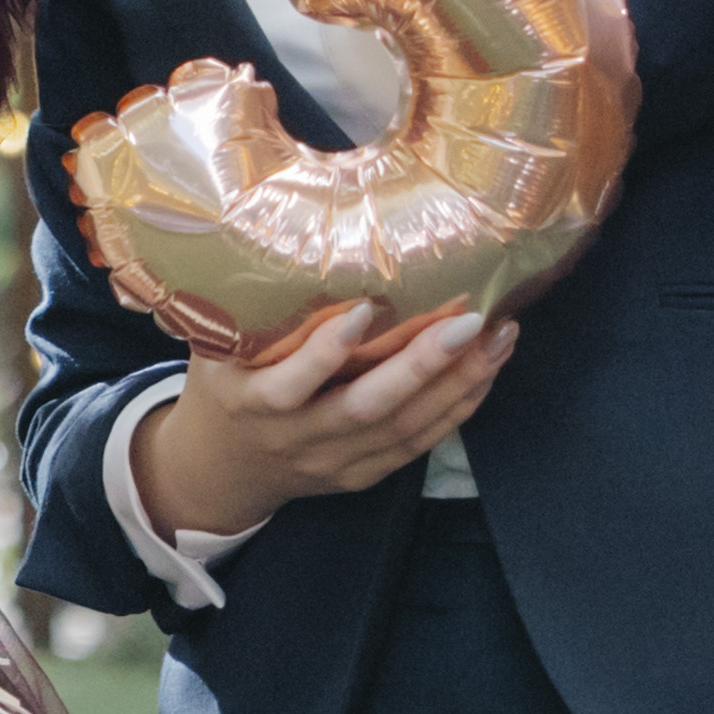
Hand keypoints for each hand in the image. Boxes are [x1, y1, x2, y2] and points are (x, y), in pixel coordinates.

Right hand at [128, 300, 515, 545]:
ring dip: (457, 384)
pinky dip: (456, 410)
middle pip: (365, 410)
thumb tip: (291, 237)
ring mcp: (333, 463)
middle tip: (470, 322)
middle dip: (421, 366)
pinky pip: (417, 446)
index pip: (289, 385)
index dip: (326, 352)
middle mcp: (296, 439)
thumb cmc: (222, 390)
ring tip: (498, 340)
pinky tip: (485, 374)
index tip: (366, 308)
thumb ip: (249, 316)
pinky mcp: (361, 476)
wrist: (221, 470)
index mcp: (251, 404)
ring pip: (403, 429)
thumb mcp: (215, 353)